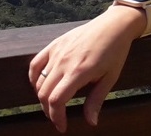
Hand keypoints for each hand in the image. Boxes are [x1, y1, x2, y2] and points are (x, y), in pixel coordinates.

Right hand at [28, 5, 144, 132]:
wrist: (115, 25)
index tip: (62, 127)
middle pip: (44, 94)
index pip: (56, 100)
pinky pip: (35, 64)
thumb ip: (97, 100)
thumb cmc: (116, 51)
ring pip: (39, 81)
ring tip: (53, 104)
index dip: (57, 117)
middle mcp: (64, 62)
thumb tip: (91, 122)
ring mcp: (57, 52)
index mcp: (80, 71)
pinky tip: (41, 86)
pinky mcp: (54, 44)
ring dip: (42, 96)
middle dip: (49, 111)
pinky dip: (34, 78)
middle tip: (58, 118)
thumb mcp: (111, 77)